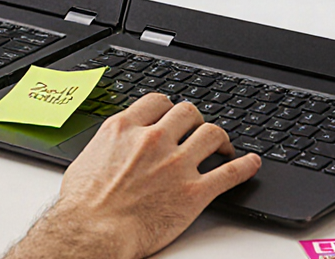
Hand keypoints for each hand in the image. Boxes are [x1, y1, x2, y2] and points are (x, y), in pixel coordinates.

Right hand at [5, 94, 260, 258]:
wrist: (92, 233)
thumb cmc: (83, 205)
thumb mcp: (88, 159)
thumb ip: (110, 144)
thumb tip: (115, 144)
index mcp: (126, 128)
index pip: (158, 101)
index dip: (169, 106)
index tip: (173, 114)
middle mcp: (153, 139)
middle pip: (188, 112)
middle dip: (195, 119)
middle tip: (197, 130)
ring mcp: (176, 164)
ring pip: (212, 134)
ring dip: (220, 138)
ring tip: (223, 146)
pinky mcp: (194, 192)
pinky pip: (230, 172)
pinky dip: (246, 165)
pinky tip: (251, 162)